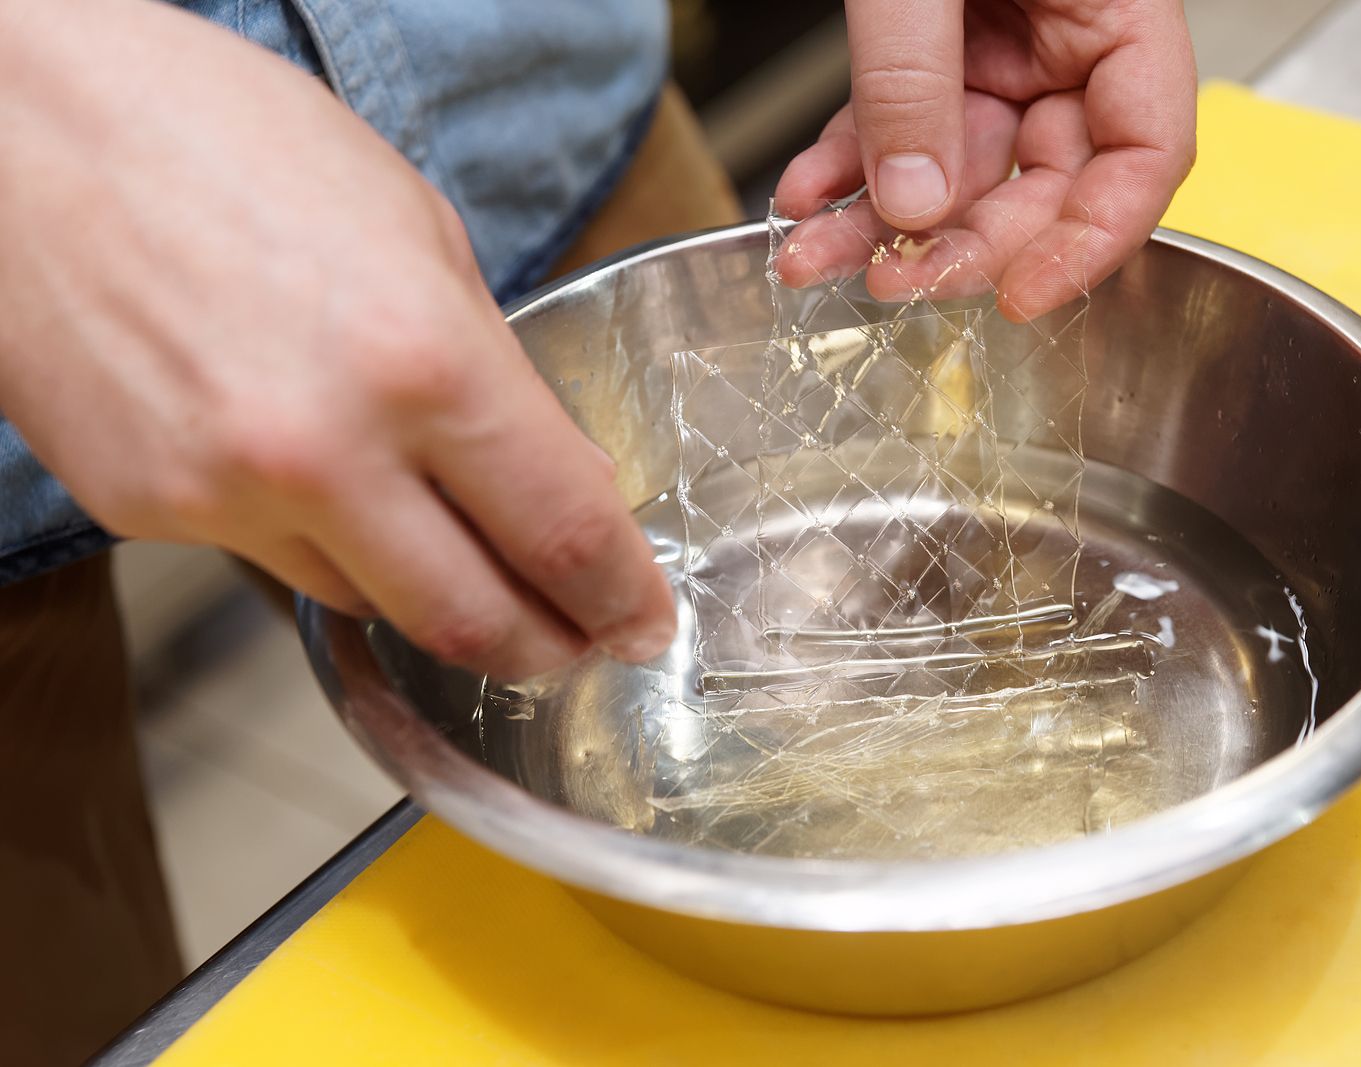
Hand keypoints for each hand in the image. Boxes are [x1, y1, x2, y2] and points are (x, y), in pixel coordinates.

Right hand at [0, 0, 674, 678]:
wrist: (20, 121)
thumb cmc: (222, 137)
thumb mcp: (418, 232)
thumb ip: (496, 376)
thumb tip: (556, 482)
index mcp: (423, 357)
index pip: (565, 533)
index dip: (622, 598)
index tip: (642, 620)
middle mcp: (324, 448)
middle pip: (474, 622)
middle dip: (545, 648)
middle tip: (576, 643)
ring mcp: (224, 494)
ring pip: (374, 606)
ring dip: (437, 598)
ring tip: (460, 554)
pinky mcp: (147, 512)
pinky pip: (279, 564)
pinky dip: (330, 548)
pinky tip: (332, 487)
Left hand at [775, 0, 1195, 318]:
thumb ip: (915, 73)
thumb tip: (910, 203)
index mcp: (1113, 8)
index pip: (1145, 153)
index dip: (1095, 239)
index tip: (1025, 295)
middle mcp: (1063, 41)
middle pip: (1040, 183)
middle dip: (959, 243)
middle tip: (890, 282)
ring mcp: (995, 48)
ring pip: (954, 171)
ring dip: (879, 223)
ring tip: (813, 256)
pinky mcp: (930, 48)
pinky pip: (896, 129)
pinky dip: (846, 168)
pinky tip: (803, 196)